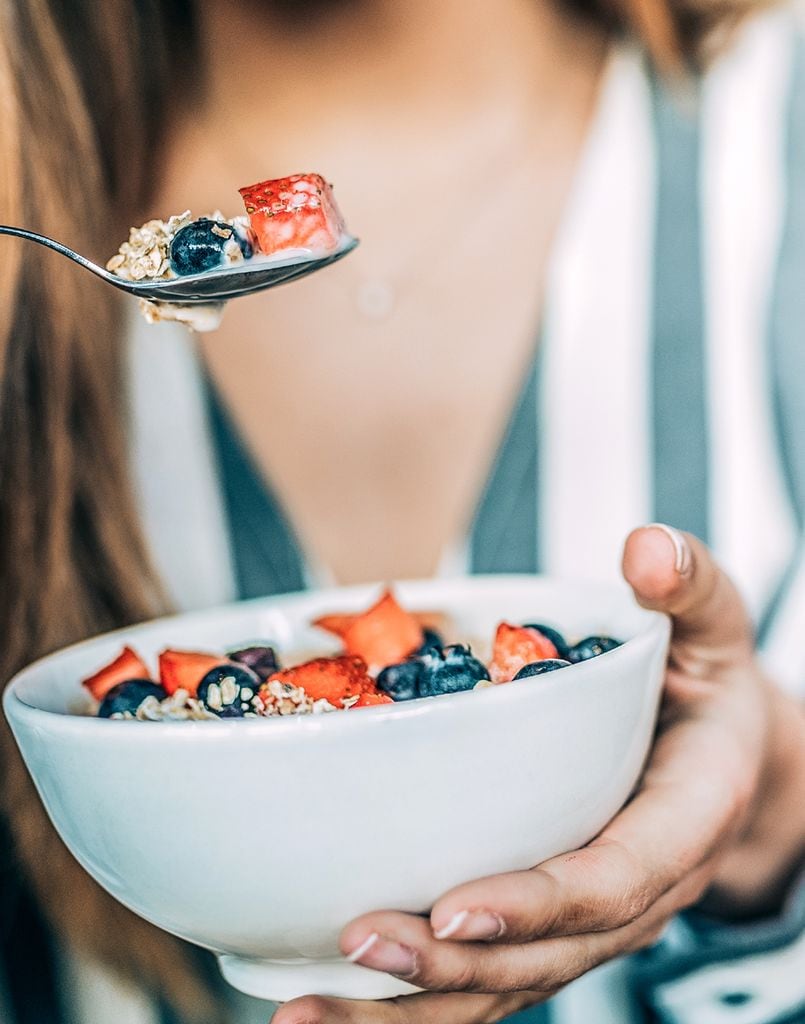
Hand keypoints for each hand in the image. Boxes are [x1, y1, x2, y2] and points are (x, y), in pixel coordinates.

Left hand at [273, 525, 804, 1023]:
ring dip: (411, 1011)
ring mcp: (589, 918)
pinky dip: (414, 1002)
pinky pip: (488, 976)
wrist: (725, 755)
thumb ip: (689, 586)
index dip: (537, 903)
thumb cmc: (708, 685)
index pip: (613, 880)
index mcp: (682, 822)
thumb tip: (645, 550)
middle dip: (450, 969)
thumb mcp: (711, 628)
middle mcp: (636, 890)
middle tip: (357, 946)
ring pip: (507, 986)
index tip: (452, 909)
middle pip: (545, 955)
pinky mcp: (547, 921)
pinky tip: (333, 995)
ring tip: (310, 1015)